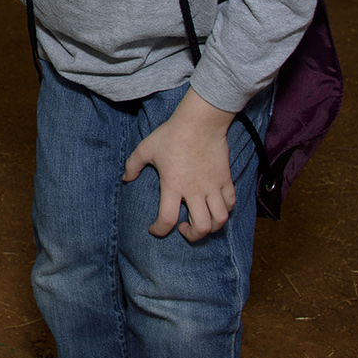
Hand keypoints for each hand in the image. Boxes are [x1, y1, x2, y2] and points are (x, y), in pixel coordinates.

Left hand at [122, 89, 236, 241]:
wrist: (200, 121)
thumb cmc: (172, 134)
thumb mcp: (146, 148)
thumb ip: (132, 165)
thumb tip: (126, 180)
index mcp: (173, 185)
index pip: (167, 219)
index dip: (159, 230)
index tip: (155, 229)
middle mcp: (195, 190)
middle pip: (202, 227)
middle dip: (193, 236)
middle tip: (183, 229)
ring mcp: (213, 186)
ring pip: (220, 219)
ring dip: (212, 227)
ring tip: (201, 221)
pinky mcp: (225, 179)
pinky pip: (231, 202)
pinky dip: (224, 210)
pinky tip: (214, 206)